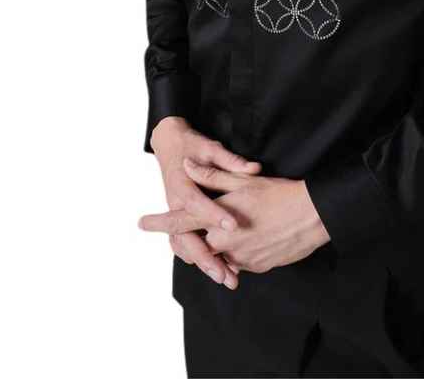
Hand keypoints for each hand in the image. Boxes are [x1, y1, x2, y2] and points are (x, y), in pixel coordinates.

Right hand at [140, 118, 262, 290]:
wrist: (170, 145)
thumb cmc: (192, 146)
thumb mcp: (210, 148)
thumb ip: (230, 161)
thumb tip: (254, 168)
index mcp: (182, 185)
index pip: (197, 204)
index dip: (214, 216)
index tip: (233, 226)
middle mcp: (176, 204)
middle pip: (187, 238)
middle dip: (206, 257)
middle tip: (226, 274)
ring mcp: (177, 215)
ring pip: (186, 247)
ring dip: (205, 264)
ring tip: (228, 279)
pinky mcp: (182, 222)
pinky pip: (188, 245)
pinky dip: (202, 259)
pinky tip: (222, 269)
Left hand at [141, 157, 330, 274]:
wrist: (313, 216)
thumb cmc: (278, 194)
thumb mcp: (242, 180)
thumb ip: (211, 176)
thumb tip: (187, 166)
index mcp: (216, 222)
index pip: (179, 223)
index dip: (159, 222)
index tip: (141, 223)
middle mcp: (225, 245)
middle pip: (198, 246)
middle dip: (193, 241)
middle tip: (194, 229)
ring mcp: (242, 260)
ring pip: (219, 255)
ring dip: (217, 246)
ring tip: (232, 228)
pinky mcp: (257, 267)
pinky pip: (238, 261)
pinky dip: (236, 252)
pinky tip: (249, 235)